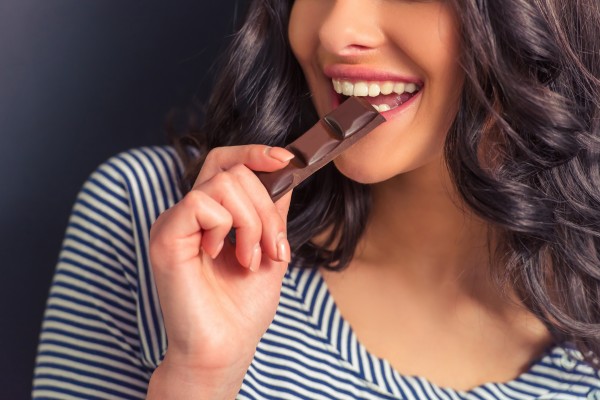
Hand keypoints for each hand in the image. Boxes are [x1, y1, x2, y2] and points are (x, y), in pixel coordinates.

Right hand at [147, 145, 293, 397]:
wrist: (226, 347)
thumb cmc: (243, 307)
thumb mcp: (269, 247)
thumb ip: (272, 210)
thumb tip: (284, 172)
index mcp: (210, 215)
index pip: (225, 162)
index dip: (255, 153)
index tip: (286, 159)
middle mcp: (189, 214)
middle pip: (233, 170)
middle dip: (266, 208)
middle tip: (272, 248)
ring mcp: (174, 222)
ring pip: (223, 183)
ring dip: (253, 222)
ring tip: (251, 259)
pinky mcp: (166, 236)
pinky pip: (202, 203)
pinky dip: (226, 228)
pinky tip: (222, 255)